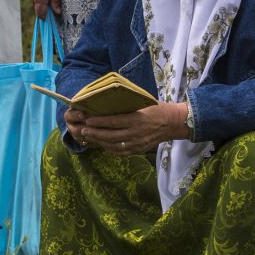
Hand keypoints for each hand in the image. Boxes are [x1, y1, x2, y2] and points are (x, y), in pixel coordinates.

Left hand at [66, 102, 188, 153]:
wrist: (172, 123)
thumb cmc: (156, 108)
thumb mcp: (142, 103)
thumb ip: (126, 106)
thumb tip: (107, 102)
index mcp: (136, 119)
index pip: (113, 121)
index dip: (99, 121)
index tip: (87, 119)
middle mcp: (136, 133)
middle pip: (110, 135)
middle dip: (95, 133)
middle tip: (82, 130)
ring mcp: (137, 143)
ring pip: (113, 145)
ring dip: (99, 142)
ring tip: (88, 137)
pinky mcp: (138, 150)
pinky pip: (120, 151)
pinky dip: (108, 148)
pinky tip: (100, 144)